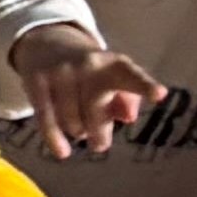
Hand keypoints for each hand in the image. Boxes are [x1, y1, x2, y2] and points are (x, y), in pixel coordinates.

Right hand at [11, 23, 163, 156]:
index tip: (159, 95)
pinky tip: (63, 153)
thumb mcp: (114, 78)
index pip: (132, 77)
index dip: (145, 86)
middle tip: (100, 145)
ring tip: (79, 128)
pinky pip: (46, 116)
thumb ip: (126, 98)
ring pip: (72, 118)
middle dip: (99, 130)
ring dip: (78, 130)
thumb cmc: (90, 70)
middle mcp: (88, 64)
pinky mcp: (37, 80)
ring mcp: (61, 71)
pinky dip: (54, 137)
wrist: (47, 43)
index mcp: (114, 64)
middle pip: (96, 107)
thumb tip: (128, 118)